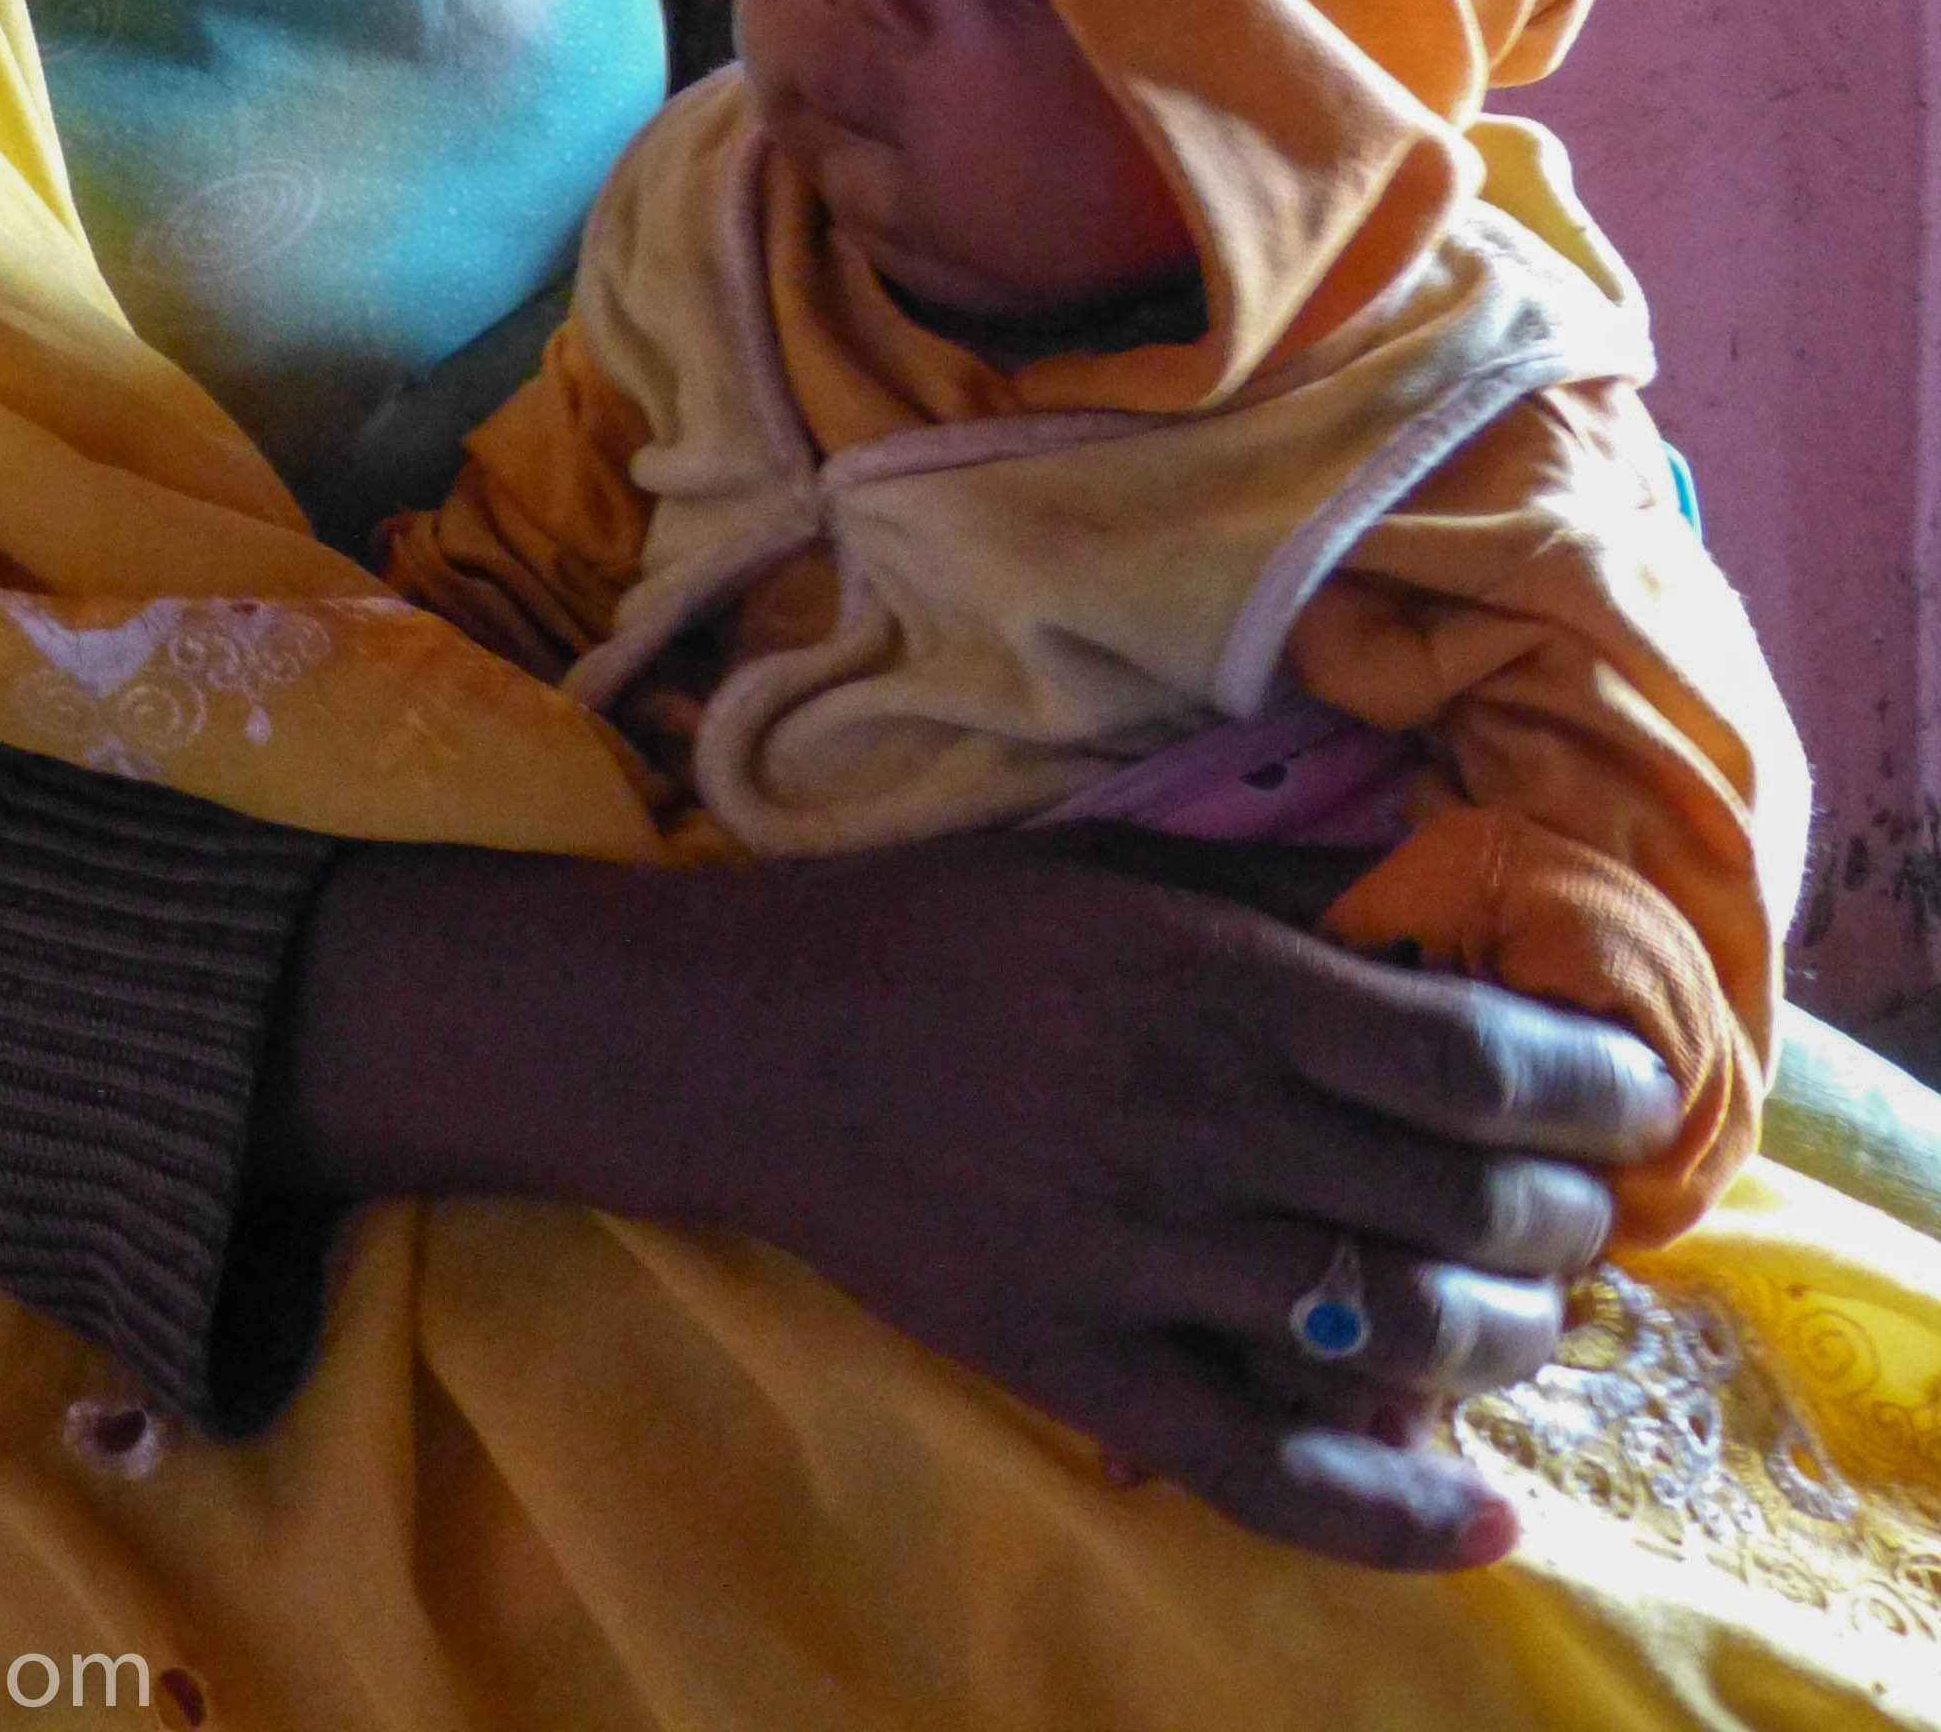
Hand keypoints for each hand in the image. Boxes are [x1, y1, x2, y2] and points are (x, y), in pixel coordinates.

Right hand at [262, 823, 1678, 1573]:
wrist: (738, 1040)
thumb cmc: (930, 929)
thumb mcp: (1103, 864)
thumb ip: (1264, 897)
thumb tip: (1433, 923)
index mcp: (1200, 978)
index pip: (1459, 1054)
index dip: (1584, 1082)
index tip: (1638, 1086)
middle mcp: (1187, 1120)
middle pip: (1452, 1197)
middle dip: (1562, 1212)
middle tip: (1583, 1202)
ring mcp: (1132, 1259)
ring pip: (1391, 1330)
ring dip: (1506, 1332)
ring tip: (1531, 1310)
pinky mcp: (1076, 1367)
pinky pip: (1266, 1468)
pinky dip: (1393, 1509)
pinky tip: (1485, 1512)